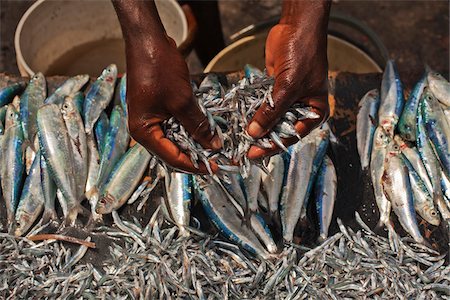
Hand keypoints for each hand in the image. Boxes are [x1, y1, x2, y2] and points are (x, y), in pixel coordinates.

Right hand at [125, 36, 220, 172]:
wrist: (148, 40)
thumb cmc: (159, 69)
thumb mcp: (182, 100)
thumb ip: (198, 126)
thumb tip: (214, 146)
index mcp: (143, 132)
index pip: (172, 158)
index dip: (195, 165)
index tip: (216, 168)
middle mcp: (144, 129)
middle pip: (173, 151)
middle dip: (197, 156)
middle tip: (220, 159)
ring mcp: (151, 119)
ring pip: (176, 139)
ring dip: (195, 143)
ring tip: (216, 148)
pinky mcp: (158, 109)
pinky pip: (176, 126)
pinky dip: (191, 130)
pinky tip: (207, 131)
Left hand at [247, 1, 329, 158]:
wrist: (296, 27)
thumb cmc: (304, 53)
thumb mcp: (288, 87)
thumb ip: (272, 111)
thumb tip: (255, 132)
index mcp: (314, 111)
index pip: (292, 135)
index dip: (272, 145)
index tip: (254, 153)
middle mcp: (301, 107)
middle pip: (279, 129)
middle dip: (262, 137)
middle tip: (243, 147)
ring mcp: (286, 99)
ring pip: (268, 118)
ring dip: (255, 126)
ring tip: (237, 137)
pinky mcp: (273, 90)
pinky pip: (261, 105)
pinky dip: (251, 111)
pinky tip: (239, 120)